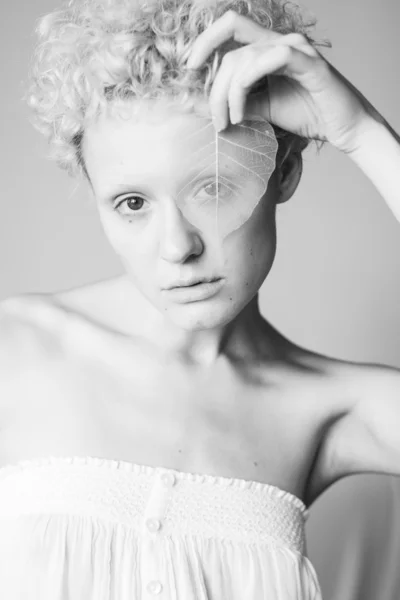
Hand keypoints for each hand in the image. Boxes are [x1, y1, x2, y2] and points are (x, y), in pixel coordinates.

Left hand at [186, 10, 378, 152]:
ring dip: (228, 94)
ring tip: (230, 122)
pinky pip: (270, 59)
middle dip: (213, 85)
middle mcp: (280, 41)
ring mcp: (295, 48)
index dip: (205, 41)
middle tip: (215, 120)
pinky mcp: (308, 62)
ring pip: (245, 57)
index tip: (189, 68)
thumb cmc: (307, 115)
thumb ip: (236, 104)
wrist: (343, 128)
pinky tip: (241, 111)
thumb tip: (202, 106)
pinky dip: (247, 85)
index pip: (230, 28)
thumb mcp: (262, 110)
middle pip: (230, 45)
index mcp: (268, 48)